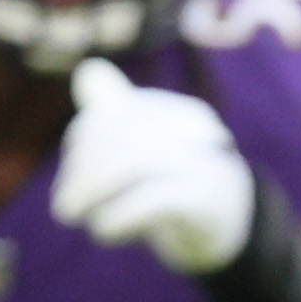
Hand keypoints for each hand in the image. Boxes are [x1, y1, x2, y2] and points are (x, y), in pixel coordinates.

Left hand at [53, 58, 254, 276]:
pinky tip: (106, 233)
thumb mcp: (146, 148)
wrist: (235, 230)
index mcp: (175, 111)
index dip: (78, 148)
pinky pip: (150, 200)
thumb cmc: (180, 186)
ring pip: (130, 164)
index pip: (108, 117)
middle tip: (65, 210)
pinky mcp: (206, 201)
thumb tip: (86, 68)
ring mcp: (203, 162)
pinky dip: (117, 217)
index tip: (71, 182)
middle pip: (116, 139)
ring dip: (90, 194)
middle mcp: (192, 130)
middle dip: (80, 175)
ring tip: (74, 218)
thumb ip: (115, 112)